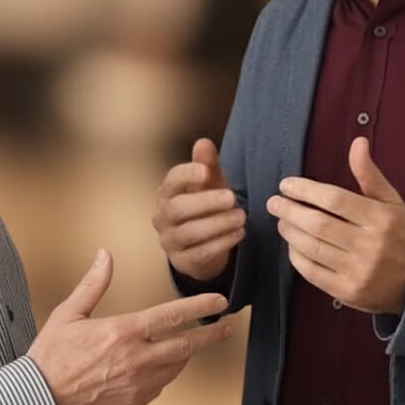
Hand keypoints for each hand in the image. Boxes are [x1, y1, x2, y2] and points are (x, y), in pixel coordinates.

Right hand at [27, 248, 231, 404]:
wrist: (39, 401)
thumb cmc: (51, 358)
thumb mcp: (68, 313)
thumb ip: (93, 283)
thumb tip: (104, 256)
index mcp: (122, 333)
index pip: (172, 316)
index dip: (200, 306)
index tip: (218, 302)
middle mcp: (135, 360)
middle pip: (185, 345)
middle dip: (210, 334)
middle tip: (226, 326)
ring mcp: (136, 385)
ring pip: (176, 367)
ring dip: (189, 353)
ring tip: (197, 342)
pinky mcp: (132, 403)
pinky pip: (160, 386)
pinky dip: (168, 373)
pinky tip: (166, 366)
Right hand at [152, 138, 245, 280]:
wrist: (204, 244)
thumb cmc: (205, 206)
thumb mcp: (209, 184)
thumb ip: (207, 164)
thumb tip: (203, 142)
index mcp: (167, 193)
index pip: (171, 181)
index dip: (187, 174)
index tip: (206, 171)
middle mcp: (162, 217)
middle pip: (177, 208)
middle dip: (206, 202)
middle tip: (231, 198)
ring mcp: (169, 241)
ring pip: (189, 232)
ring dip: (218, 224)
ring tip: (241, 217)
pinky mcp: (182, 262)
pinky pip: (200, 253)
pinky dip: (222, 242)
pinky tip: (239, 233)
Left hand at [266, 136, 404, 313]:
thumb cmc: (399, 234)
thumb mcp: (390, 201)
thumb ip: (369, 173)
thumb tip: (358, 142)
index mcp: (380, 219)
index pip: (334, 200)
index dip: (305, 190)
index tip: (286, 185)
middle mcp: (370, 246)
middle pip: (318, 224)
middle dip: (290, 210)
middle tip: (274, 202)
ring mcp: (358, 272)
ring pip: (312, 248)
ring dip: (289, 231)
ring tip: (281, 220)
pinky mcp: (348, 293)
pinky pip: (312, 272)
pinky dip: (296, 256)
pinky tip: (292, 244)